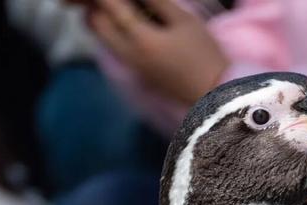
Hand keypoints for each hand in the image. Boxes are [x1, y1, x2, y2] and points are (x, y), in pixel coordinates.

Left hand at [88, 0, 229, 104]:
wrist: (211, 94)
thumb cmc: (203, 54)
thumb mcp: (183, 20)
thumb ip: (156, 2)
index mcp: (141, 40)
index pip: (111, 8)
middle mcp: (128, 55)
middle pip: (95, 24)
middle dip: (97, 6)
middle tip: (116, 0)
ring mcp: (130, 66)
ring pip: (101, 37)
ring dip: (103, 17)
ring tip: (123, 6)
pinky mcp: (136, 72)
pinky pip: (113, 46)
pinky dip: (113, 30)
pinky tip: (132, 21)